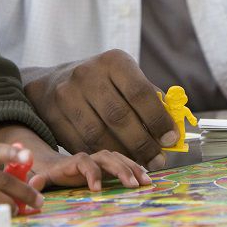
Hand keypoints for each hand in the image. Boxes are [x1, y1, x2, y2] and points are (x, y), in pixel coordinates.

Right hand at [23, 50, 175, 169]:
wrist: (53, 83)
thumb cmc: (103, 84)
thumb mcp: (125, 79)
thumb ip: (150, 100)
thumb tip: (174, 130)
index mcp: (113, 61)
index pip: (139, 92)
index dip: (158, 119)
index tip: (171, 139)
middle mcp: (87, 74)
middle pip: (119, 117)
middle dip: (143, 144)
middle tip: (158, 160)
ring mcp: (66, 95)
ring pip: (99, 135)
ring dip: (123, 155)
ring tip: (140, 165)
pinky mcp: (53, 116)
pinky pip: (81, 145)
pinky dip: (101, 158)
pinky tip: (116, 163)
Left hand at [29, 147, 149, 191]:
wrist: (59, 166)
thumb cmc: (53, 175)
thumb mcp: (44, 178)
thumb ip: (40, 181)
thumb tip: (34, 184)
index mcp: (74, 162)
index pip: (84, 163)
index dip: (91, 174)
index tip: (97, 189)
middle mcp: (91, 158)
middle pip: (107, 157)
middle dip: (120, 170)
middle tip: (132, 186)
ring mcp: (102, 161)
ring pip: (119, 159)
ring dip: (133, 168)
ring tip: (146, 182)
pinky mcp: (110, 167)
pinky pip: (126, 164)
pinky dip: (137, 169)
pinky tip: (148, 179)